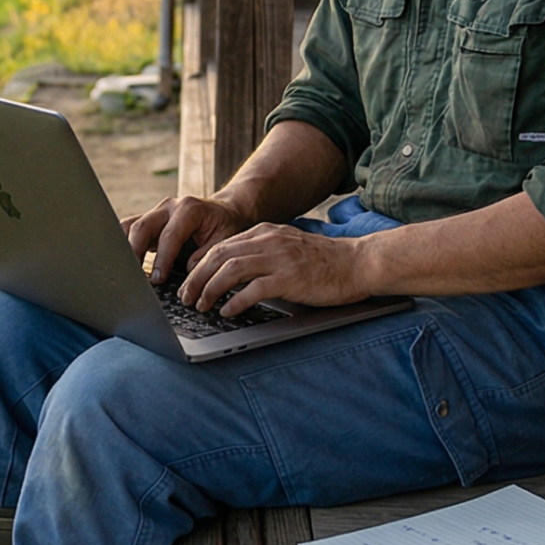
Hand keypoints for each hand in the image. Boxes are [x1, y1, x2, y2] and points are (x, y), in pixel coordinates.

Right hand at [124, 194, 255, 283]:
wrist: (225, 211)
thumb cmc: (225, 226)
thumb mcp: (225, 240)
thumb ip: (208, 253)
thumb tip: (190, 269)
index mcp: (189, 209)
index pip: (169, 235)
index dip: (162, 259)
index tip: (158, 279)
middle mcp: (169, 207)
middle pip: (142, 227)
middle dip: (135, 253)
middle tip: (135, 278)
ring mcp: (156, 212)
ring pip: (129, 226)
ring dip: (124, 249)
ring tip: (125, 272)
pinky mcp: (149, 221)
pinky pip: (129, 230)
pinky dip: (123, 245)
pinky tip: (124, 264)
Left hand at [178, 223, 376, 317]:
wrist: (359, 262)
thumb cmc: (325, 262)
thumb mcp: (288, 247)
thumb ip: (263, 253)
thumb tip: (233, 272)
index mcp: (265, 232)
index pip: (221, 246)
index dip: (199, 265)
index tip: (188, 282)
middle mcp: (268, 241)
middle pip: (219, 256)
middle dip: (196, 278)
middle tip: (185, 297)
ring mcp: (279, 258)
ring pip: (231, 270)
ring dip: (210, 289)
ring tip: (201, 306)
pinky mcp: (291, 278)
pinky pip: (254, 289)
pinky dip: (236, 301)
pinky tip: (227, 312)